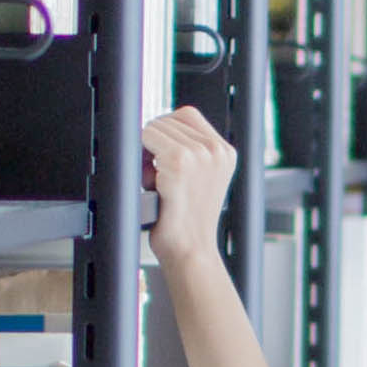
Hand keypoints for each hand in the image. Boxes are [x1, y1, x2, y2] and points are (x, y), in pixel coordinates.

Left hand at [146, 103, 240, 265]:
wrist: (190, 250)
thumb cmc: (188, 221)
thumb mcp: (200, 179)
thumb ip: (188, 152)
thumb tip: (154, 130)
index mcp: (225, 152)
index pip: (187, 115)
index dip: (167, 133)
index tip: (160, 157)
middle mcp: (216, 149)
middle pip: (169, 119)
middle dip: (155, 145)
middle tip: (156, 177)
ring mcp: (200, 154)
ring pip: (155, 128)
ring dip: (146, 154)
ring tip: (155, 184)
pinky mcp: (180, 162)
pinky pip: (146, 138)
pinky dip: (141, 161)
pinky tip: (152, 184)